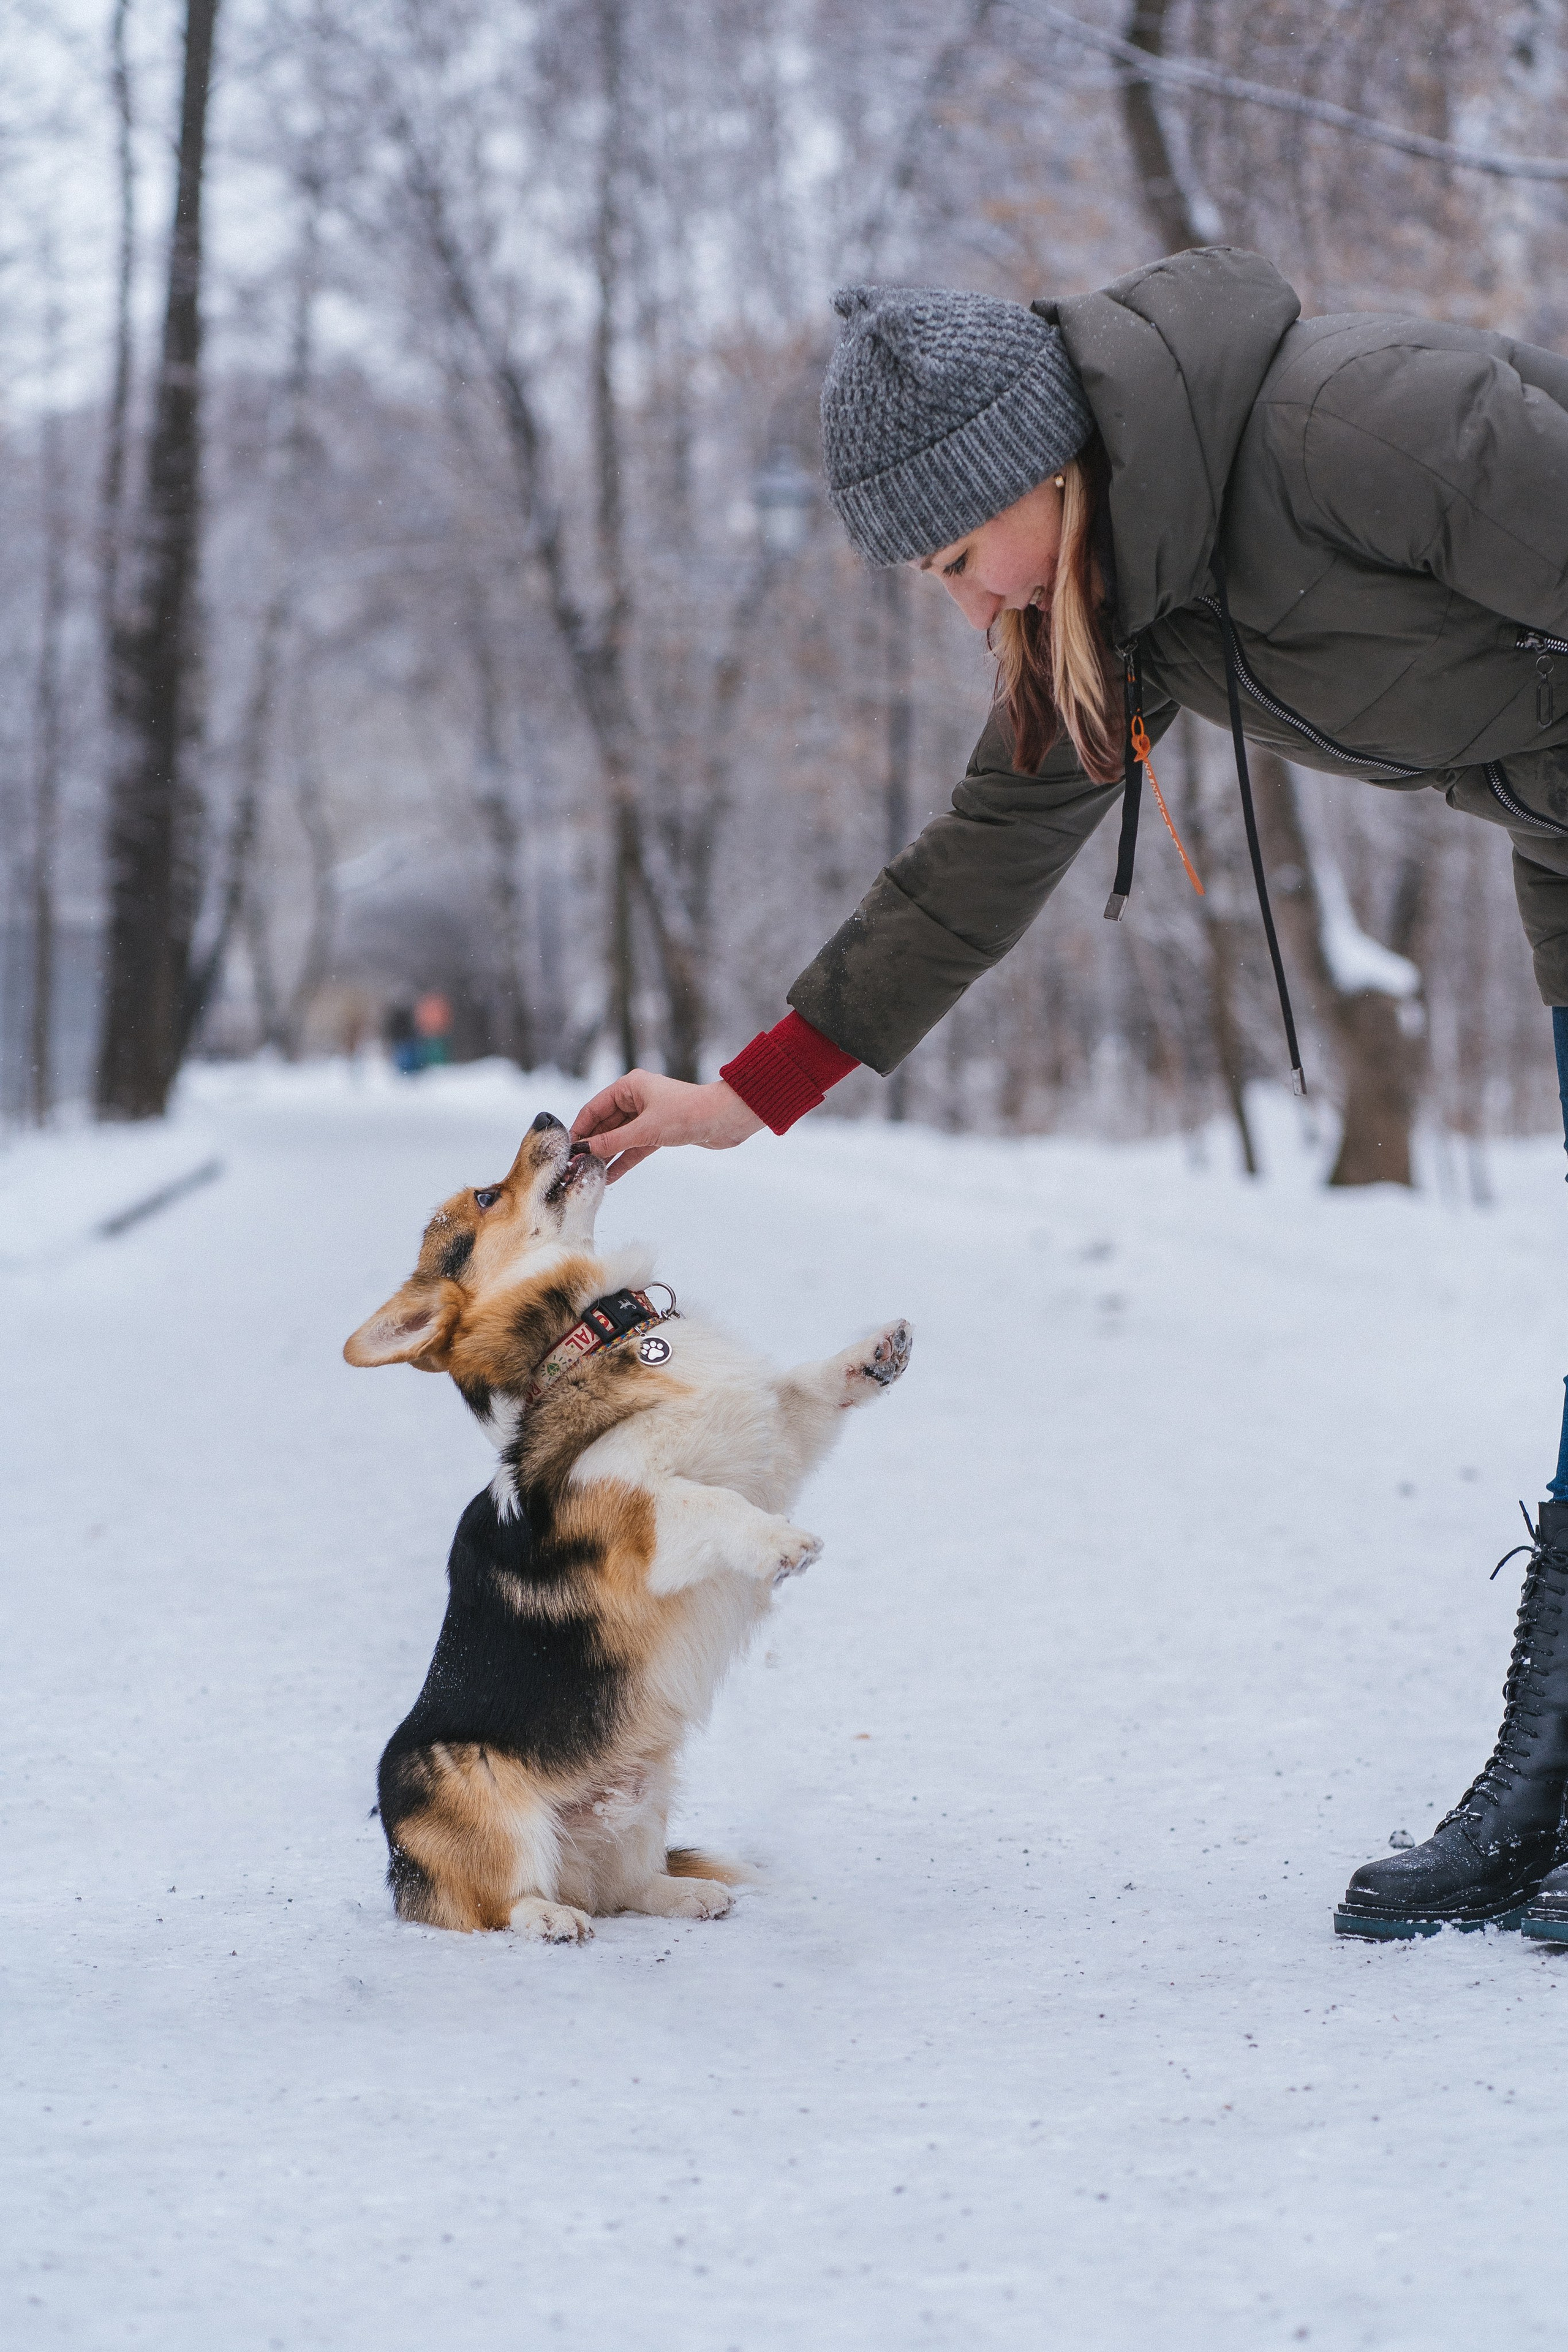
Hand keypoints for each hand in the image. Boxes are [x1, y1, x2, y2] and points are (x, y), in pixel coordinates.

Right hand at [570, 1072, 764, 1182]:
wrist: (726, 1119)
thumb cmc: (688, 1113)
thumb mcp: (645, 1130)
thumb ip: (613, 1141)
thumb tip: (585, 1151)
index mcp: (630, 1086)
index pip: (594, 1108)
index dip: (580, 1128)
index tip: (566, 1149)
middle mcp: (637, 1098)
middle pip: (605, 1124)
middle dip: (591, 1145)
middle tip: (574, 1166)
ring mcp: (648, 1116)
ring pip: (620, 1138)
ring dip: (607, 1156)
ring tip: (588, 1175)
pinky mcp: (660, 1132)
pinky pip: (635, 1147)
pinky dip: (624, 1161)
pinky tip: (610, 1177)